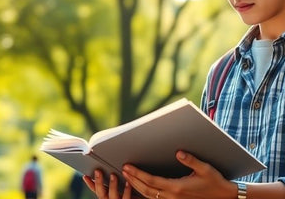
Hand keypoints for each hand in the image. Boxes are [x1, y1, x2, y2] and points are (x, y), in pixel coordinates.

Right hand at [83, 170, 135, 198]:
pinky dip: (127, 190)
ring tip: (113, 175)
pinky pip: (126, 198)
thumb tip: (106, 168)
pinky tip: (128, 183)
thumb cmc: (125, 194)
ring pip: (113, 196)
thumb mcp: (116, 191)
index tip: (86, 176)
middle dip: (99, 182)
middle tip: (98, 171)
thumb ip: (110, 184)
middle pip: (101, 194)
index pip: (96, 190)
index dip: (90, 184)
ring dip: (112, 185)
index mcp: (107, 197)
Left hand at [122, 151, 236, 198]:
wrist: (225, 198)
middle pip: (146, 190)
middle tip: (122, 170)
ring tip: (128, 177)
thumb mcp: (205, 169)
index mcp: (177, 188)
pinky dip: (146, 193)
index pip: (151, 181)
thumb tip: (178, 152)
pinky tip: (141, 187)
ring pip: (150, 197)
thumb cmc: (215, 182)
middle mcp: (173, 197)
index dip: (137, 174)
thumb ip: (191, 160)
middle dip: (133, 180)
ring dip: (137, 187)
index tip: (127, 166)